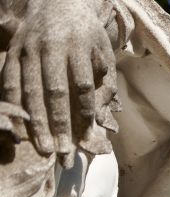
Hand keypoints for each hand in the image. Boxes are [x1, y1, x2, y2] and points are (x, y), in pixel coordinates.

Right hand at [2, 0, 115, 165]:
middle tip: (62, 154)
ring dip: (36, 123)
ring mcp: (28, 49)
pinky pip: (9, 83)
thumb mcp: (104, 53)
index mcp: (78, 46)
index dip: (83, 112)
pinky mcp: (12, 52)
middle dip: (58, 125)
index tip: (85, 138)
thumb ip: (106, 83)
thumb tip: (103, 116)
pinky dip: (14, 108)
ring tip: (44, 149)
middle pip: (54, 92)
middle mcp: (50, 47)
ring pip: (30, 90)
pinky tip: (19, 130)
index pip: (82, 85)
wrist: (56, 2)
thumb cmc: (86, 35)